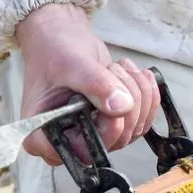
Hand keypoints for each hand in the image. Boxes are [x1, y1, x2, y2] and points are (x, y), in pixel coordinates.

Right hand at [15, 4, 159, 165]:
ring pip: (133, 130)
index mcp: (45, 135)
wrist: (61, 40)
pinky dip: (147, 96)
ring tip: (119, 66)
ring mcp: (95, 137)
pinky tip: (137, 74)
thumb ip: (95, 85)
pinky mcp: (114, 127)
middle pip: (116, 140)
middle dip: (126, 101)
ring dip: (138, 94)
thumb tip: (122, 106)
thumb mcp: (71, 64)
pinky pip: (143, 122)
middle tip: (113, 69)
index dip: (106, 131)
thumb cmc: (54, 51)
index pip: (83, 152)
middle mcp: (71, 143)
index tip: (111, 103)